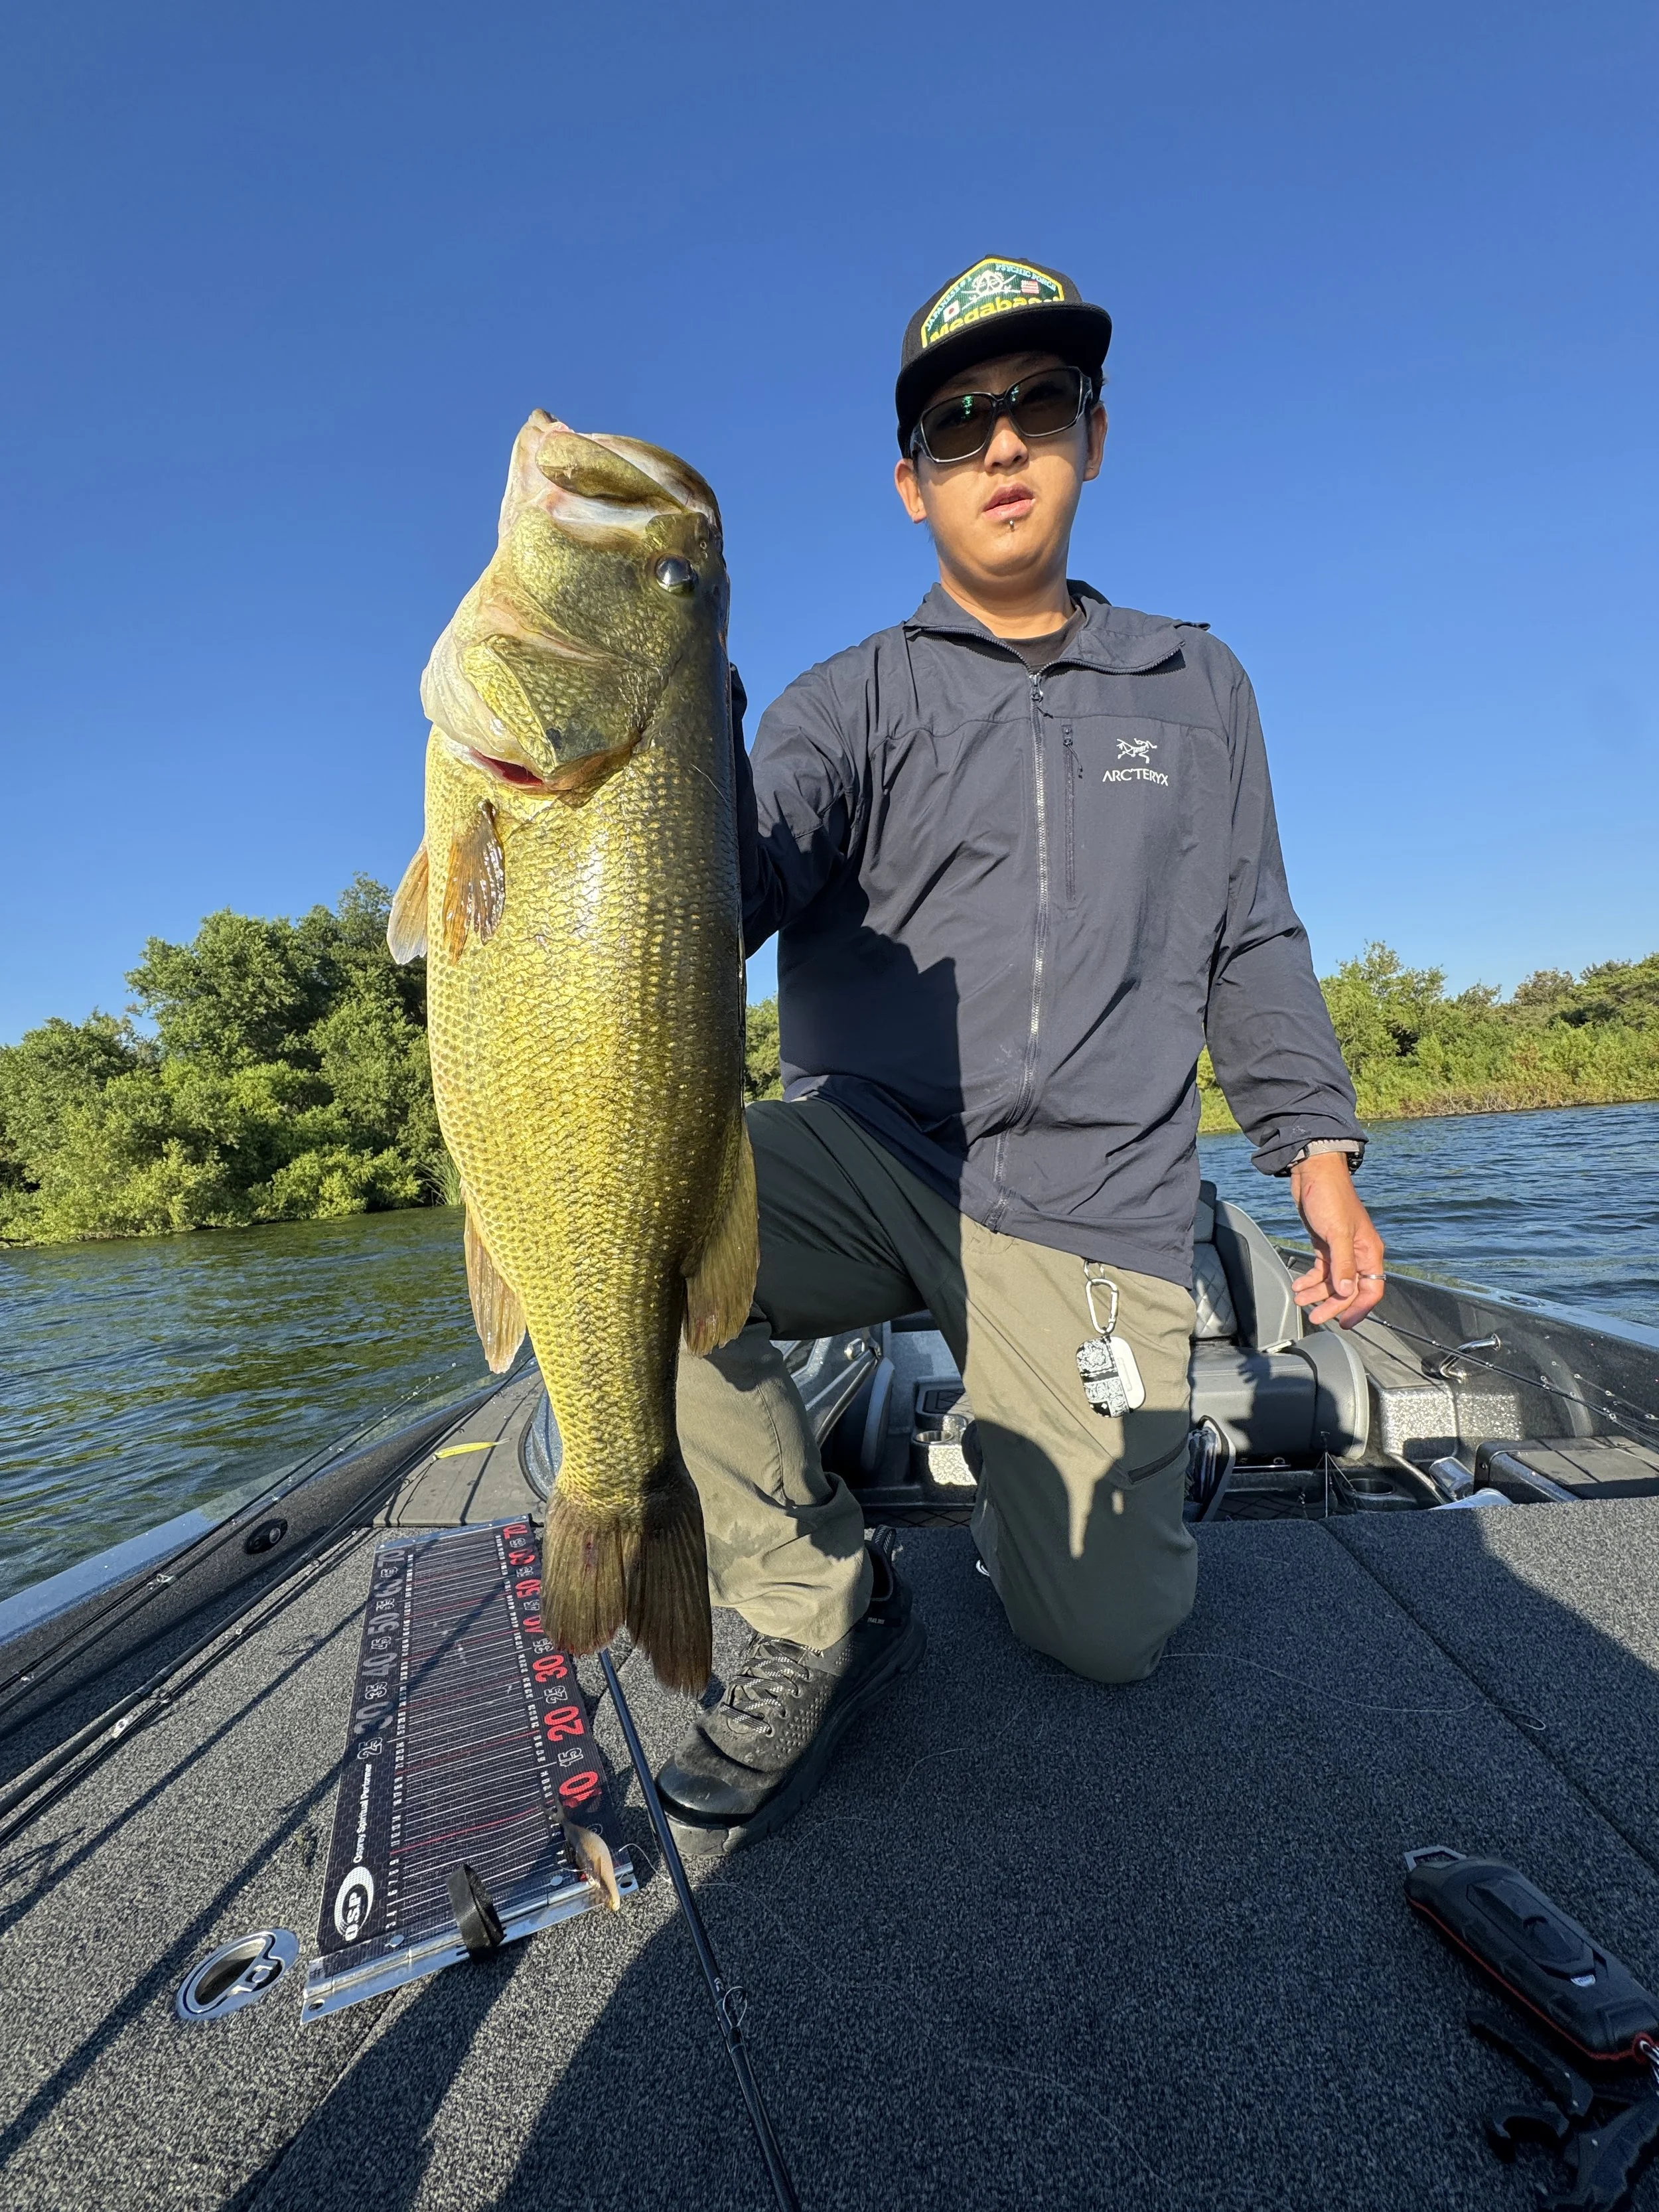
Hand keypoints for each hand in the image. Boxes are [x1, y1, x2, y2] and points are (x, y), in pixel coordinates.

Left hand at [1289, 1153, 1384, 1328]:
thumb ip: (1343, 1264)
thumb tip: (1347, 1291)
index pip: (1371, 1289)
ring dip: (1317, 1293)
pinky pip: (1321, 1270)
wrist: (1313, 1172)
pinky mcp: (1325, 1244)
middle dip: (1332, 1304)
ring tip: (1299, 1298)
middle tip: (1315, 1317)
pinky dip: (1310, 1279)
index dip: (1359, 1308)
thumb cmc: (1330, 1197)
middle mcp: (1357, 1253)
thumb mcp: (1337, 1232)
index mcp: (1369, 1251)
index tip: (1344, 1322)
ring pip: (1333, 1281)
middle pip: (1349, 1289)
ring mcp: (1340, 1249)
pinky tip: (1298, 1285)